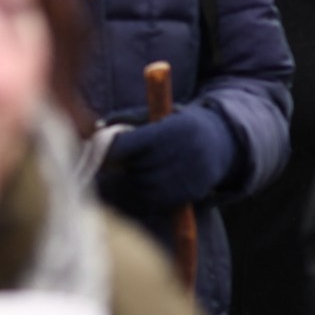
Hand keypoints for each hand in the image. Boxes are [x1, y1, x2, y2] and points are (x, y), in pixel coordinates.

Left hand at [103, 107, 235, 209]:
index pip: (130, 144)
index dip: (109, 150)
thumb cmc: (178, 123)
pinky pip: (157, 202)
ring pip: (144, 188)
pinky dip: (140, 197)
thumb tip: (94, 129)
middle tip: (102, 165)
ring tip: (120, 174)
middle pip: (136, 169)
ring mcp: (189, 176)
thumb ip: (125, 119)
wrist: (222, 141)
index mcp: (171, 130)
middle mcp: (183, 153)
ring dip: (126, 185)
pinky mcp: (191, 194)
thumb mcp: (156, 113)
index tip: (92, 151)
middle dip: (117, 168)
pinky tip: (133, 187)